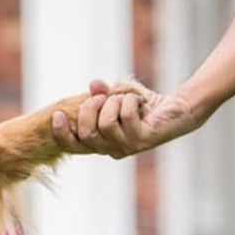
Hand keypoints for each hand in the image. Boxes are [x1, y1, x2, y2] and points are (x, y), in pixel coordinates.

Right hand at [51, 79, 200, 157]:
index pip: (74, 146)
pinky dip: (130, 101)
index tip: (57, 115)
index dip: (62, 134)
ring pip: (105, 124)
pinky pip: (126, 116)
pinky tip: (140, 102)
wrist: (177, 109)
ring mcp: (128, 146)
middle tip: (101, 97)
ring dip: (113, 102)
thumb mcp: (117, 97)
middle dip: (89, 108)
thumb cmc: (144, 105)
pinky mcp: (143, 139)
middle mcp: (113, 149)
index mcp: (102, 143)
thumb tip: (94, 86)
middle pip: (87, 134)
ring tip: (124, 98)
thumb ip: (101, 94)